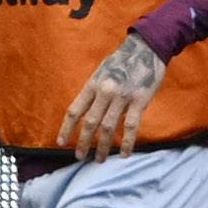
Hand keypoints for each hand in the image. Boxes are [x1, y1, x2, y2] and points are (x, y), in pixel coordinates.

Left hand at [56, 31, 166, 158]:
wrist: (147, 48)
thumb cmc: (123, 60)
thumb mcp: (102, 72)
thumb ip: (94, 91)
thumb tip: (86, 111)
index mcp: (93, 84)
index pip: (74, 110)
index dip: (66, 129)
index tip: (61, 143)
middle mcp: (105, 92)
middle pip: (89, 123)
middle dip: (83, 142)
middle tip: (80, 156)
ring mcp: (122, 97)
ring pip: (108, 127)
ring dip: (103, 146)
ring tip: (100, 159)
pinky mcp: (139, 101)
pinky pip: (131, 126)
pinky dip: (127, 143)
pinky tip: (124, 154)